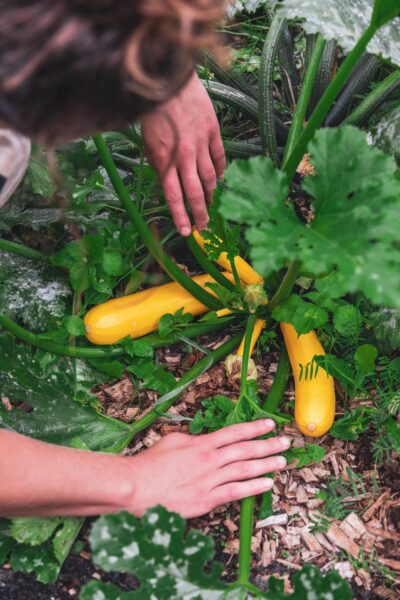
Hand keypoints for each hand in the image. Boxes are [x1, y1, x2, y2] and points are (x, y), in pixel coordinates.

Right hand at [128, 420, 289, 517]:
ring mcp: (210, 480)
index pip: (234, 433)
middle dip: (267, 444)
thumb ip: (192, 440)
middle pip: (245, 450)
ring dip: (266, 464)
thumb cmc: (150, 464)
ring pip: (245, 470)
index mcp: (201, 444)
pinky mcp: (207, 500)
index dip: (254, 428)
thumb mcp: (172, 441)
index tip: (269, 424)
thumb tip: (204, 439)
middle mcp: (210, 460)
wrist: (137, 487)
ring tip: (282, 460)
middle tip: (285, 441)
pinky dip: (253, 487)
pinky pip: (236, 492)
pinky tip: (267, 483)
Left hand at [141, 72, 225, 235]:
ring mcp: (201, 144)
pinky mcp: (213, 132)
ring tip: (210, 204)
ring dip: (211, 195)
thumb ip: (159, 164)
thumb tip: (168, 184)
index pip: (174, 197)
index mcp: (164, 160)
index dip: (180, 217)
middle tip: (204, 226)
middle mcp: (184, 156)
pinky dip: (220, 171)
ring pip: (210, 178)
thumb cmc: (152, 111)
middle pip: (195, 193)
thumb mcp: (148, 142)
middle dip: (200, 213)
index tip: (186, 232)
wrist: (167, 79)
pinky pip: (220, 158)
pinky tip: (218, 179)